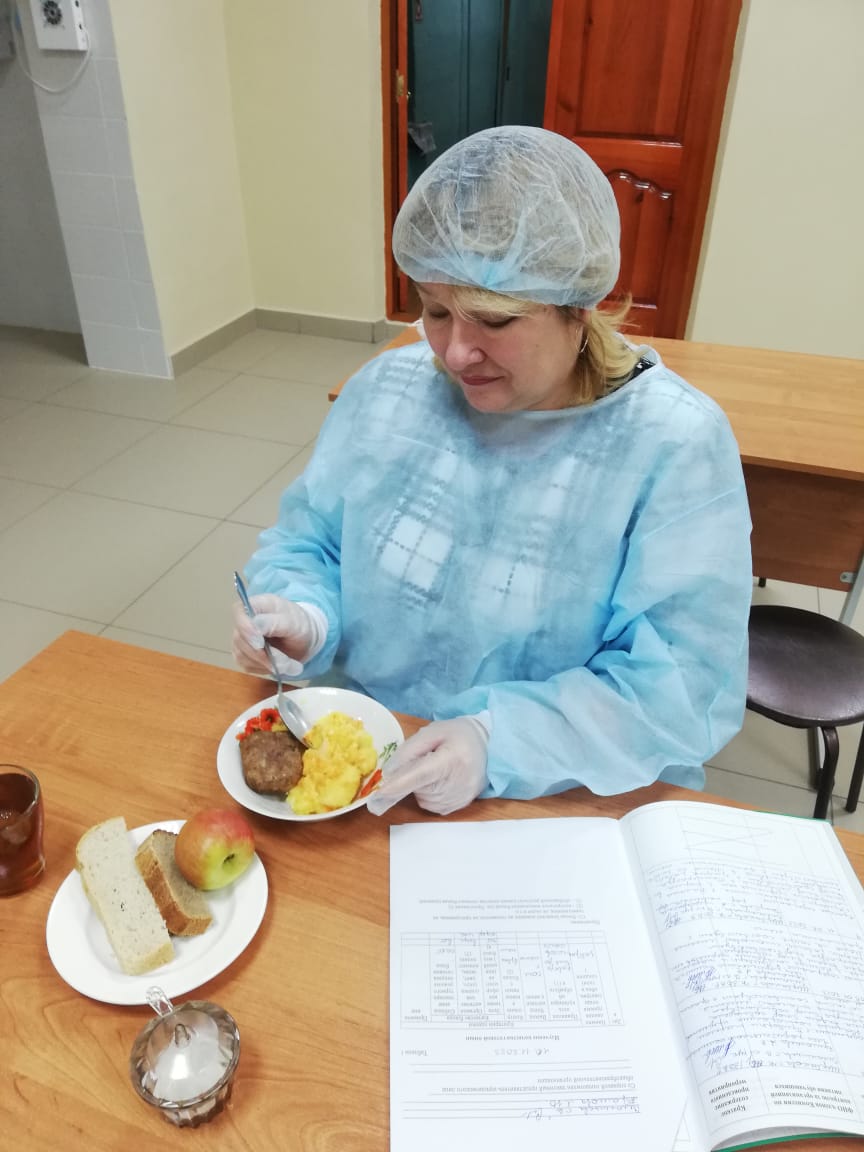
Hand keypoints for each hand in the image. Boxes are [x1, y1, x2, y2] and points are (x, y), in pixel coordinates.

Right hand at [231, 594, 324, 677]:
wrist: (304, 640)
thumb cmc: (299, 625)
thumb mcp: (293, 622)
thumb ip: (274, 622)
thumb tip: (255, 625)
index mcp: (257, 604)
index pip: (239, 611)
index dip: (246, 628)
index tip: (260, 644)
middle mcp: (245, 620)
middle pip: (240, 639)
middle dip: (263, 654)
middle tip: (287, 663)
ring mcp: (242, 638)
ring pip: (242, 655)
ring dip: (266, 664)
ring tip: (289, 665)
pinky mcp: (244, 655)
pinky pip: (247, 666)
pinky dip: (264, 669)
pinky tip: (278, 665)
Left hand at [366, 717, 488, 816]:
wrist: (489, 746)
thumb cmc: (457, 735)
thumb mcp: (432, 732)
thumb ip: (408, 750)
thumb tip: (388, 773)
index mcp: (452, 758)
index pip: (421, 774)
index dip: (399, 785)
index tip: (378, 795)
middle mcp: (459, 782)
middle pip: (418, 787)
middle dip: (413, 776)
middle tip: (428, 760)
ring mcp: (461, 798)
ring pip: (422, 798)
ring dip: (421, 786)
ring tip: (438, 769)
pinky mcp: (460, 807)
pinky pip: (431, 805)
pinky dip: (430, 794)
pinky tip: (442, 780)